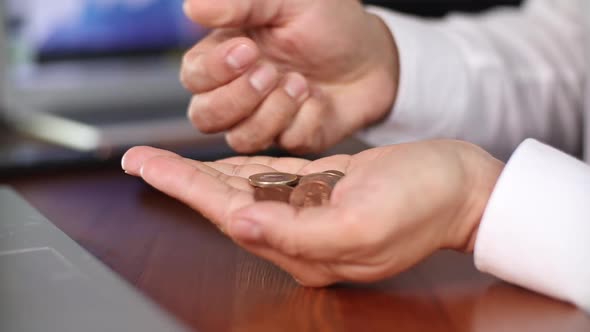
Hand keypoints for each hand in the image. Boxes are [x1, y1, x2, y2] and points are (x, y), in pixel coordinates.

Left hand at [122, 141, 502, 285]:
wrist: (462, 187)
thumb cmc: (424, 201)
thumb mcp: (364, 220)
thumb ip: (298, 233)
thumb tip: (242, 224)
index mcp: (309, 251)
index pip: (231, 218)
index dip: (185, 191)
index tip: (146, 168)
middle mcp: (303, 239)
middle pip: (230, 206)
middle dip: (182, 182)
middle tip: (140, 160)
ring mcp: (313, 216)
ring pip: (246, 193)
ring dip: (205, 176)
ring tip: (165, 163)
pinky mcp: (325, 195)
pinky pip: (273, 183)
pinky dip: (243, 172)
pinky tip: (220, 166)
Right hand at [180, 0, 398, 153]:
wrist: (374, 56)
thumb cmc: (327, 22)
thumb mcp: (287, 2)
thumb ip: (241, 3)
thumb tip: (192, 8)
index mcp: (226, 57)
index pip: (193, 76)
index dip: (213, 71)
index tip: (247, 50)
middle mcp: (238, 93)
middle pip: (204, 116)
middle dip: (237, 97)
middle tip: (270, 71)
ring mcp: (264, 120)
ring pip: (239, 138)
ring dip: (271, 111)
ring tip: (301, 83)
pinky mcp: (292, 139)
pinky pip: (285, 143)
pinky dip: (305, 120)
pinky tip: (320, 100)